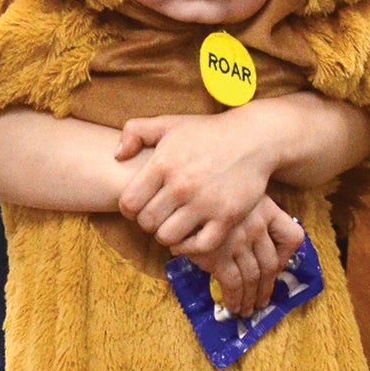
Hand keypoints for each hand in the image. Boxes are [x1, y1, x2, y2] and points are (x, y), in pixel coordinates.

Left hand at [115, 111, 281, 250]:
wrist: (253, 139)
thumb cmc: (207, 132)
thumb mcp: (169, 123)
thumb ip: (135, 132)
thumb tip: (117, 156)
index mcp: (163, 163)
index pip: (129, 203)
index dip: (130, 209)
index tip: (141, 206)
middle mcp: (182, 185)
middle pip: (147, 223)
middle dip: (148, 223)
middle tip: (159, 216)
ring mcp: (205, 203)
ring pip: (168, 237)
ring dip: (167, 235)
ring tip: (173, 225)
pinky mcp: (227, 216)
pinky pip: (199, 245)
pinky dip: (189, 247)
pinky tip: (189, 237)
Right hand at [184, 198, 306, 316]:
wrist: (179, 196)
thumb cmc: (208, 199)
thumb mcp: (237, 199)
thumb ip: (253, 220)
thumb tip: (262, 257)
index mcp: (267, 209)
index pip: (292, 236)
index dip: (287, 257)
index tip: (278, 269)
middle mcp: (256, 225)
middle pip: (270, 264)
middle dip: (266, 288)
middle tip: (261, 301)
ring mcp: (238, 241)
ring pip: (253, 277)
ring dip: (251, 298)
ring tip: (247, 309)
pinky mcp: (218, 255)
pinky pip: (233, 283)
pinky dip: (235, 298)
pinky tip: (233, 306)